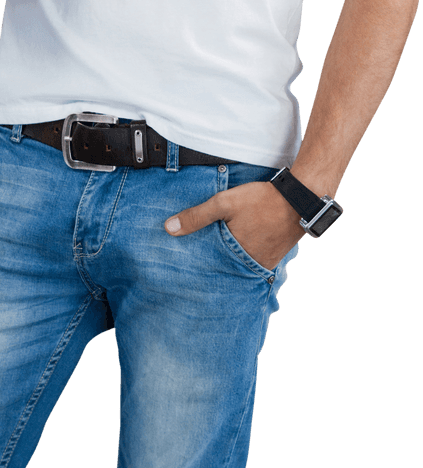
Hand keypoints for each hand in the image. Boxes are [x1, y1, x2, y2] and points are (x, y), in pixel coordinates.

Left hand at [165, 180, 305, 270]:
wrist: (299, 199)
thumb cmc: (262, 200)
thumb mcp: (224, 203)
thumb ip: (197, 216)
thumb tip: (169, 228)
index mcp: (235, 257)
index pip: (209, 267)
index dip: (198, 264)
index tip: (185, 266)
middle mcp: (250, 265)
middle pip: (225, 267)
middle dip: (213, 264)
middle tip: (197, 263)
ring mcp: (264, 263)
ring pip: (240, 264)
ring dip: (230, 260)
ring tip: (217, 254)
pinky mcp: (274, 257)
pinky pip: (255, 260)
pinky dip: (246, 255)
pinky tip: (240, 246)